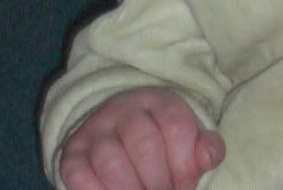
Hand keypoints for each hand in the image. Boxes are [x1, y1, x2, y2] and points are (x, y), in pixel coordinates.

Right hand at [59, 87, 224, 189]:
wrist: (116, 130)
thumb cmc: (161, 141)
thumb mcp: (186, 138)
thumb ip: (204, 147)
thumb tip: (209, 156)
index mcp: (159, 101)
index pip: (177, 127)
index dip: (185, 165)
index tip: (186, 185)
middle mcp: (125, 108)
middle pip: (145, 146)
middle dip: (160, 182)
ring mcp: (96, 128)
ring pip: (111, 161)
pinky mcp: (73, 151)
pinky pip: (79, 174)